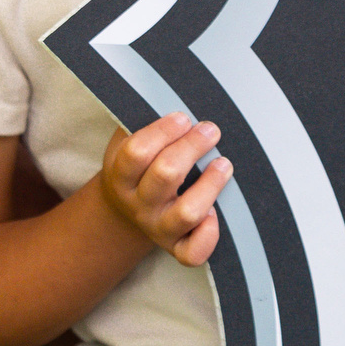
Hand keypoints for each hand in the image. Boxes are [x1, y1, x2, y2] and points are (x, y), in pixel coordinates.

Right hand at [93, 113, 232, 267]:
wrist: (125, 209)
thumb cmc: (137, 165)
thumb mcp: (128, 140)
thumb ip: (144, 120)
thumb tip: (173, 92)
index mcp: (121, 176)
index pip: (137, 152)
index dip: (163, 131)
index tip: (183, 117)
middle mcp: (137, 204)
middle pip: (165, 175)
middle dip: (192, 147)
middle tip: (210, 129)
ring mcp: (157, 228)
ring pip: (186, 213)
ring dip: (210, 185)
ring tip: (223, 163)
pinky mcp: (176, 247)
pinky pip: (192, 253)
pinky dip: (207, 235)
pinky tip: (215, 213)